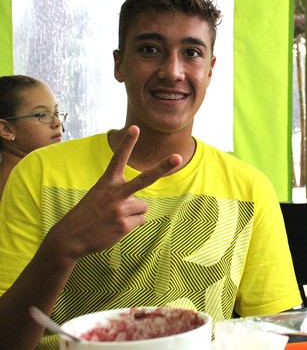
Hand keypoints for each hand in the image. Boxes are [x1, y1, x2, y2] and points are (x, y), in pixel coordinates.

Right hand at [44, 126, 181, 260]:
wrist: (70, 237)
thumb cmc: (88, 213)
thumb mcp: (99, 195)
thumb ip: (120, 193)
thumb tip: (142, 206)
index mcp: (106, 182)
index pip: (118, 158)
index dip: (127, 142)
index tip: (135, 127)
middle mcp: (115, 193)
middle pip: (145, 178)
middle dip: (163, 167)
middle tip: (177, 157)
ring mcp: (120, 209)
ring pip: (144, 206)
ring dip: (134, 213)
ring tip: (116, 217)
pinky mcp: (124, 225)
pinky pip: (141, 220)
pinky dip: (132, 225)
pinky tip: (116, 227)